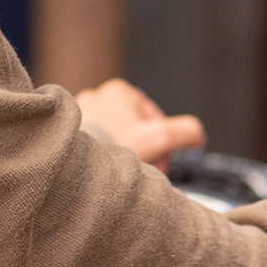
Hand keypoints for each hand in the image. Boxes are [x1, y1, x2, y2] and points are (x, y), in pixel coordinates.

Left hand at [75, 78, 206, 166]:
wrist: (70, 166)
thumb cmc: (112, 148)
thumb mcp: (160, 139)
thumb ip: (186, 133)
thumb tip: (197, 136)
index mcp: (119, 91)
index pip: (154, 120)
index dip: (163, 145)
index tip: (160, 164)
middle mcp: (96, 97)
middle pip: (135, 131)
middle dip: (144, 152)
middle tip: (143, 172)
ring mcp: (79, 115)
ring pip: (116, 139)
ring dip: (126, 157)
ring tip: (124, 175)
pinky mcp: (68, 134)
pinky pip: (96, 147)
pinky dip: (105, 160)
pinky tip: (106, 174)